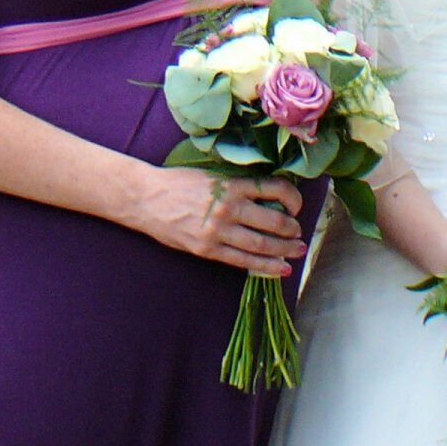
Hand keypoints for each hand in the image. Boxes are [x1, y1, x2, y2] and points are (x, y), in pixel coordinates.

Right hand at [130, 167, 306, 275]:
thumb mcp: (215, 176)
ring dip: (284, 250)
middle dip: (292, 229)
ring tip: (296, 251)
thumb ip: (241, 187)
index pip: (275, 189)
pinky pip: (242, 261)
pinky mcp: (208, 249)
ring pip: (262, 245)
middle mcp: (229, 208)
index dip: (294, 199)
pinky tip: (279, 269)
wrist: (147, 198)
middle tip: (299, 234)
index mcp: (233, 185)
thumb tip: (272, 198)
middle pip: (274, 221)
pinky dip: (264, 266)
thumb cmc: (181, 183)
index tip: (297, 206)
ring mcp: (218, 231)